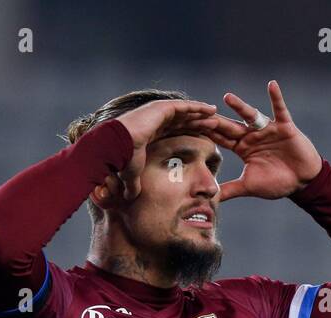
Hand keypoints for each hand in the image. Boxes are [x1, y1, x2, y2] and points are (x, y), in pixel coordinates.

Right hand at [112, 99, 242, 201]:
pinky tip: (211, 110)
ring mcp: (158, 112)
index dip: (188, 136)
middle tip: (214, 128)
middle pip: (183, 121)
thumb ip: (134, 184)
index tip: (202, 141)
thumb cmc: (121, 161)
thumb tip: (130, 198)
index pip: (174, 133)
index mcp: (151, 133)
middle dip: (198, 124)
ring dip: (201, 115)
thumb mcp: (132, 175)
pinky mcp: (161, 108)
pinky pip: (184, 107)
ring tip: (216, 117)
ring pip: (186, 113)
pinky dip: (198, 108)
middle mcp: (154, 121)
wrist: (114, 148)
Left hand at [210, 80, 323, 201]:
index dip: (209, 134)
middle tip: (200, 113)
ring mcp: (268, 129)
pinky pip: (280, 109)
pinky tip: (271, 84)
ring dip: (239, 106)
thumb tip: (210, 197)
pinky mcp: (284, 126)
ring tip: (226, 97)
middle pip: (231, 126)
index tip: (191, 127)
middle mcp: (252, 136)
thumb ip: (230, 190)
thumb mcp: (249, 186)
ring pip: (251, 115)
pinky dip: (276, 97)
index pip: (222, 139)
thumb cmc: (277, 183)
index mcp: (242, 148)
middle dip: (217, 121)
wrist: (302, 182)